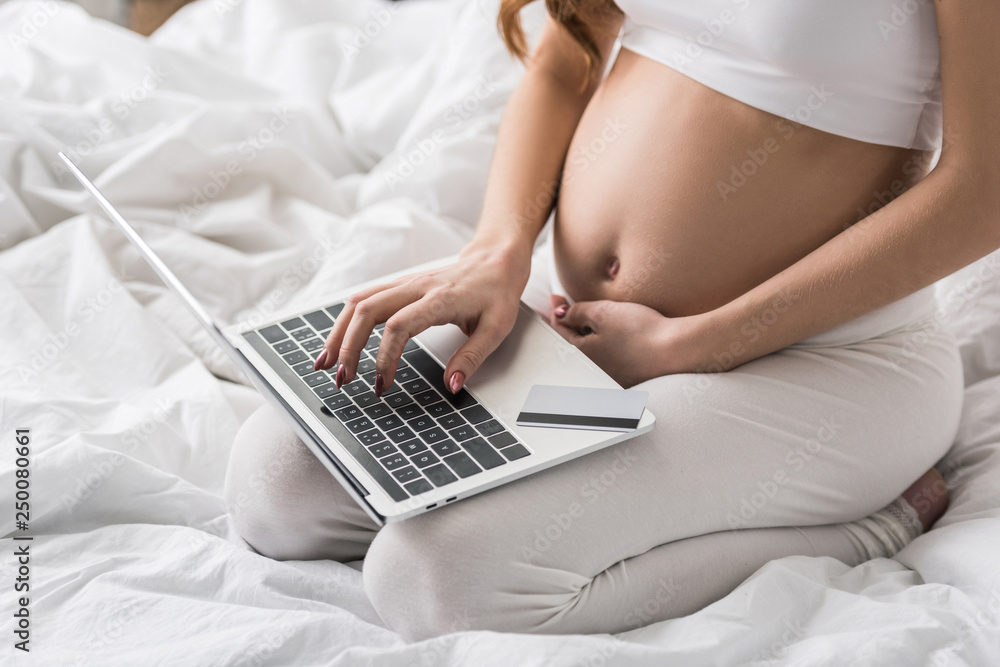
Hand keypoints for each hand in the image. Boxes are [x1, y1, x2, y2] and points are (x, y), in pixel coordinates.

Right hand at [316, 243, 530, 395]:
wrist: (496, 260)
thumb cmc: (497, 293)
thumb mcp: (497, 328)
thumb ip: (472, 358)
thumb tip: (452, 385)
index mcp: (440, 299)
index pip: (399, 326)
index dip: (384, 357)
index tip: (382, 384)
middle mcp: (416, 287)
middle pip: (367, 311)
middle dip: (348, 346)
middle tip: (343, 379)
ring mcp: (405, 283)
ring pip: (358, 302)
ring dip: (338, 332)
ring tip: (325, 363)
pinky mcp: (399, 285)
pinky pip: (364, 298)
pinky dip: (345, 320)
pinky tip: (338, 341)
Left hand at [548, 295, 701, 386]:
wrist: (676, 350)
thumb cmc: (641, 332)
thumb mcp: (603, 313)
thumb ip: (578, 312)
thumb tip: (561, 313)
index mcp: (584, 353)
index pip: (561, 330)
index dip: (557, 311)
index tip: (556, 297)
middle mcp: (595, 367)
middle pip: (575, 342)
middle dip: (569, 323)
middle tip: (566, 306)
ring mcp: (614, 373)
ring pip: (593, 349)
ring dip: (588, 333)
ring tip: (590, 317)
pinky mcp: (632, 373)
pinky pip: (611, 356)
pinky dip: (606, 342)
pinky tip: (616, 334)